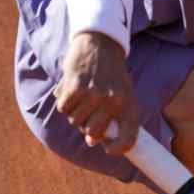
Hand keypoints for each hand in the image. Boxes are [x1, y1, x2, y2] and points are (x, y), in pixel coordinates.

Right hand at [54, 32, 138, 155]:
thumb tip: (91, 142)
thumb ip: (112, 120)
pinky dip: (65, 101)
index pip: (127, 140)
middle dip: (87, 127)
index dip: (117, 150)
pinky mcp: (75, 87)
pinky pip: (64, 108)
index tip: (107, 148)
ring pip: (75, 121)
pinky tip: (73, 89)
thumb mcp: (123, 96)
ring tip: (82, 98)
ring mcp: (94, 95)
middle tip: (89, 112)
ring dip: (75, 113)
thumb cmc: (112, 76)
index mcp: (129, 106)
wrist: (100, 44)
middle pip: (92, 133)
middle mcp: (113, 103)